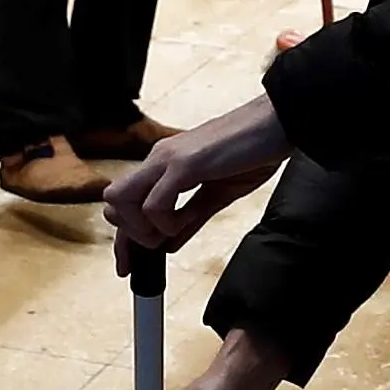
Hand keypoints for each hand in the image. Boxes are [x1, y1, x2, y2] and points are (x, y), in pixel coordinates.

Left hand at [101, 92, 288, 253]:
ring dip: (143, 228)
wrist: (278, 123)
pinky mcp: (185, 164)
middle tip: (161, 242)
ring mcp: (168, 159)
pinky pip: (155, 204)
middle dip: (130, 234)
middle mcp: (159, 159)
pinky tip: (188, 219)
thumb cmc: (254, 151)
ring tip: (173, 230)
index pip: (124, 203)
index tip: (129, 267)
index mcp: (165, 164)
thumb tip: (169, 244)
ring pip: (120, 200)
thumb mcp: (218, 193)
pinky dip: (167, 222)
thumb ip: (192, 217)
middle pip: (112, 201)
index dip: (123, 241)